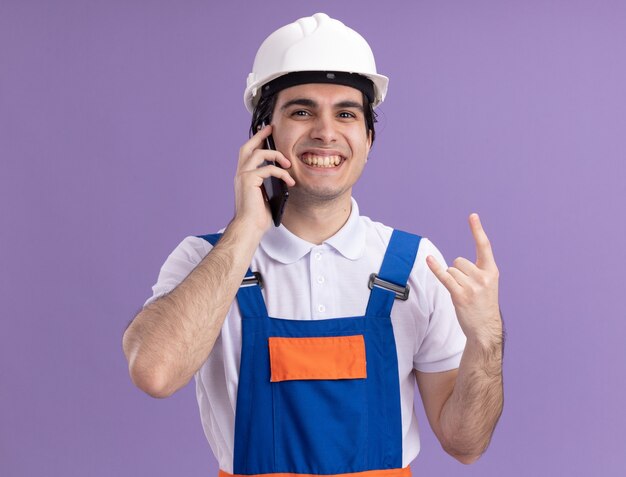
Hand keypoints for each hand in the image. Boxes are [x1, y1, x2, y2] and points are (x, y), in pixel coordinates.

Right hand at [233, 124, 294, 231]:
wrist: (249, 227)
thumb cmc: (257, 217)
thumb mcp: (265, 195)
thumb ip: (269, 183)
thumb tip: (283, 176)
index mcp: (243, 177)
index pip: (248, 154)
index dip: (256, 141)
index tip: (266, 133)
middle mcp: (240, 174)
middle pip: (248, 147)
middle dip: (260, 136)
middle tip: (271, 129)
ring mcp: (242, 176)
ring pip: (258, 154)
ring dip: (276, 155)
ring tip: (288, 164)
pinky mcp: (248, 180)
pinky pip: (267, 169)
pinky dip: (281, 173)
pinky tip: (289, 182)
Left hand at [426, 213, 500, 345]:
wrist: (485, 329)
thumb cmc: (483, 306)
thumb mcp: (487, 285)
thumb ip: (477, 271)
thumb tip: (454, 264)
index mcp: (491, 271)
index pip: (484, 246)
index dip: (477, 230)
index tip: (472, 215)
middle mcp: (483, 276)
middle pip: (458, 261)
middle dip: (457, 272)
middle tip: (466, 288)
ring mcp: (472, 286)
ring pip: (451, 271)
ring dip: (452, 281)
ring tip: (462, 295)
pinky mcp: (460, 295)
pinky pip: (444, 277)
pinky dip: (435, 268)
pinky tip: (428, 259)